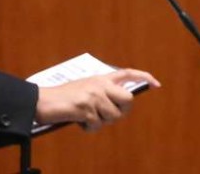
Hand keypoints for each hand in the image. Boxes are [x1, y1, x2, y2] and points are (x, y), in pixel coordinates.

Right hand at [35, 68, 160, 131]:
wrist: (43, 101)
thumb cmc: (63, 98)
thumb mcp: (85, 88)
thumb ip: (102, 93)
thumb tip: (119, 106)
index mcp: (101, 78)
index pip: (127, 73)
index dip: (144, 77)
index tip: (156, 84)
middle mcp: (100, 84)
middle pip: (127, 99)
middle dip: (121, 111)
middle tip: (107, 115)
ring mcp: (93, 95)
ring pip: (113, 116)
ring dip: (101, 122)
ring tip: (86, 117)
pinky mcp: (86, 107)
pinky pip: (97, 124)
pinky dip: (89, 127)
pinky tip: (79, 121)